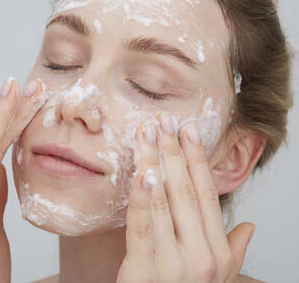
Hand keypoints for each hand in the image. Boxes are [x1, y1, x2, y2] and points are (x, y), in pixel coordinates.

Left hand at [117, 113, 254, 282]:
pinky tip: (140, 173)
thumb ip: (233, 250)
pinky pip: (142, 226)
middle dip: (173, 152)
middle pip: (185, 191)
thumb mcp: (215, 276)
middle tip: (164, 121)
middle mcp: (201, 254)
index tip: (189, 131)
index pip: (206, 194)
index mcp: (217, 250)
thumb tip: (248, 225)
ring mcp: (174, 262)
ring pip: (163, 201)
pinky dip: (141, 197)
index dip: (197, 160)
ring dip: (153, 163)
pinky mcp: (144, 269)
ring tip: (146, 134)